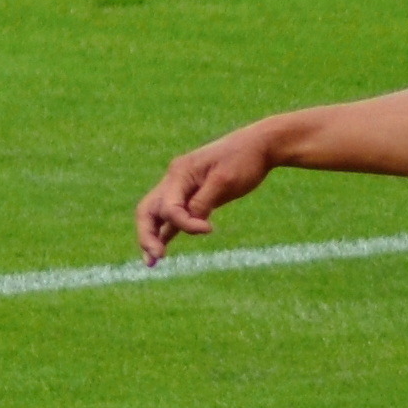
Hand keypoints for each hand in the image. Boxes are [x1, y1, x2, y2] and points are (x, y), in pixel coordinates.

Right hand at [134, 125, 277, 262]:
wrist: (260, 145)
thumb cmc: (243, 160)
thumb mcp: (224, 182)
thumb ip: (203, 202)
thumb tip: (189, 222)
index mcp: (179, 173)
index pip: (169, 207)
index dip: (185, 223)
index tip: (210, 230)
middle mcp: (174, 180)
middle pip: (148, 210)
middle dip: (147, 234)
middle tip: (155, 257)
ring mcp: (181, 188)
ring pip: (157, 215)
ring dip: (151, 237)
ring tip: (151, 262)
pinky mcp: (192, 196)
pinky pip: (173, 217)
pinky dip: (166, 232)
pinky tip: (162, 250)